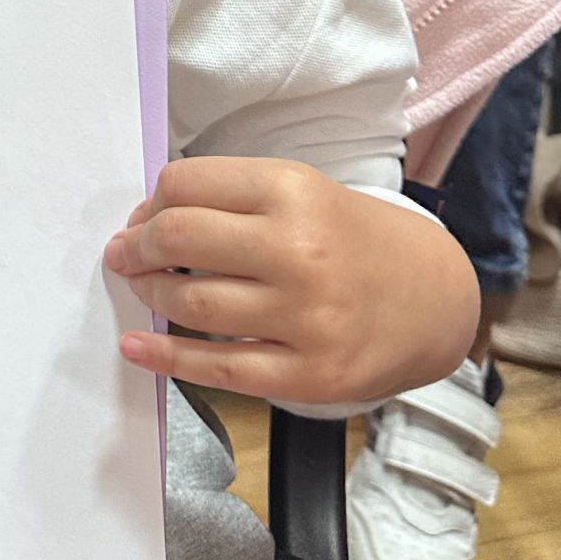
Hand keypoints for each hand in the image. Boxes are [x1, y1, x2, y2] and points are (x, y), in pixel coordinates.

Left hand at [105, 156, 479, 405]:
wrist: (435, 298)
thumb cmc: (355, 240)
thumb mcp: (305, 192)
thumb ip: (234, 198)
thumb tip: (149, 219)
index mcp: (293, 190)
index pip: (187, 184)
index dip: (151, 202)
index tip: (143, 216)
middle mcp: (297, 250)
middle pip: (182, 238)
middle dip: (138, 246)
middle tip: (125, 253)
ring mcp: (305, 317)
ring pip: (194, 302)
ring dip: (151, 293)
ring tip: (141, 287)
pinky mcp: (309, 374)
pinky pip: (219, 368)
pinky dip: (167, 357)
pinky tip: (138, 346)